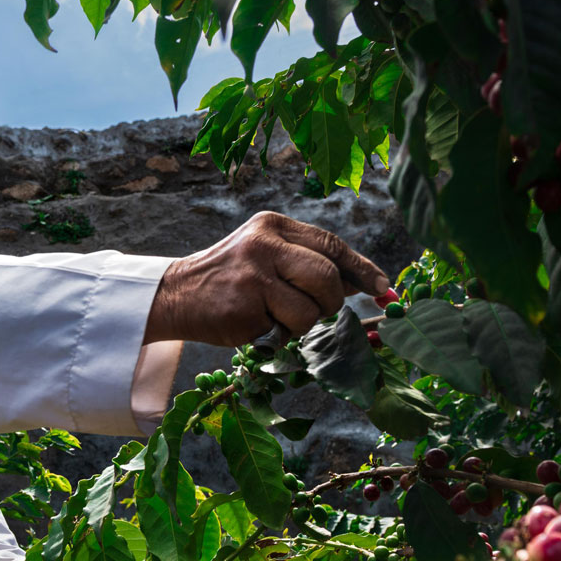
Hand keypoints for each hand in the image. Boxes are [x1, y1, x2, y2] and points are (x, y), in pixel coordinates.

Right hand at [145, 212, 391, 346]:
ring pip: (310, 309)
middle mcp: (265, 244)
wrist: (177, 294)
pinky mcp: (244, 307)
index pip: (332, 244)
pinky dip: (279, 335)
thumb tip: (362, 283)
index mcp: (274, 225)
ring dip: (302, 324)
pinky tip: (257, 324)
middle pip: (327, 276)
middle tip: (316, 312)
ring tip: (278, 318)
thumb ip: (309, 263)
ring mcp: (253, 275)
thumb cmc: (232, 278)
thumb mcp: (269, 256)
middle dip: (330, 302)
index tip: (383, 287)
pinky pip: (285, 330)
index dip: (362, 268)